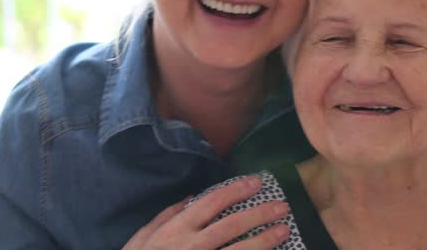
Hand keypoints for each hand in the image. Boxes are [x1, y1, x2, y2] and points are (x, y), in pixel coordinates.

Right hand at [123, 175, 289, 249]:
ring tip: (284, 230)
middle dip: (259, 213)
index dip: (236, 190)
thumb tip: (190, 198)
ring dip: (264, 240)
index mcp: (177, 228)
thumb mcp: (142, 237)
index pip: (212, 202)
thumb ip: (166, 216)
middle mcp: (194, 245)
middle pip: (232, 225)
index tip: (256, 182)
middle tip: (281, 206)